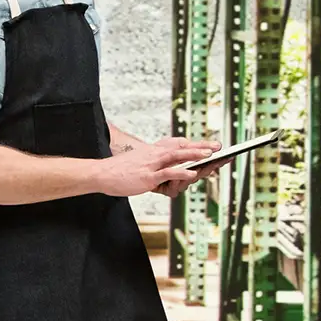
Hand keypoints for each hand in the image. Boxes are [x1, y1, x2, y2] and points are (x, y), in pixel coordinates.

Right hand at [94, 142, 214, 197]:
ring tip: (210, 155)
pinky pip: (167, 174)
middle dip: (201, 147)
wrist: (102, 174)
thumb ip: (158, 168)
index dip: (194, 144)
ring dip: (194, 155)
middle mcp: (155, 154)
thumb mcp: (141, 164)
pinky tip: (192, 174)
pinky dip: (180, 173)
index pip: (178, 144)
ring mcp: (152, 165)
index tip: (209, 144)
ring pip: (177, 157)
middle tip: (218, 146)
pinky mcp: (148, 177)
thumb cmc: (122, 171)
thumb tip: (173, 177)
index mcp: (154, 151)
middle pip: (182, 147)